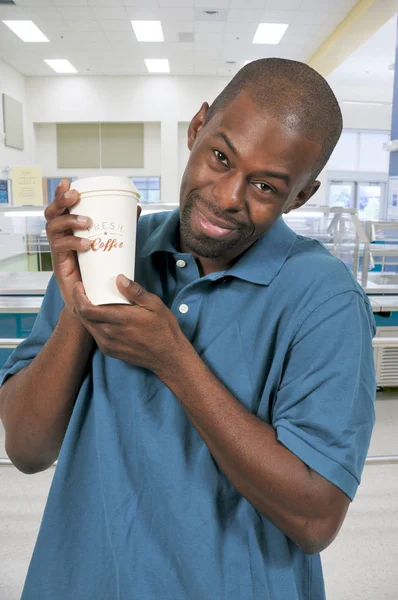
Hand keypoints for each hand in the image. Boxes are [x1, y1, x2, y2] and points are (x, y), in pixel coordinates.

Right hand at [45, 179, 141, 313]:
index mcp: (69, 229)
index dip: (60, 193)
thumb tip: (136, 208)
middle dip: (60, 201)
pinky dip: (72, 243)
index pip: (61, 207)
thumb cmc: (101, 270)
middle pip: (51, 214)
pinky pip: (60, 249)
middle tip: (75, 196)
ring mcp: (59, 251)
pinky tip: (86, 244)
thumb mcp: (112, 243)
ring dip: (68, 220)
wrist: (96, 300)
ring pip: (52, 228)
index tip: (69, 181)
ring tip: (86, 222)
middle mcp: (61, 237)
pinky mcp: (60, 265)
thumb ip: (122, 227)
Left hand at [71, 275, 185, 374]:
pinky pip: (95, 335)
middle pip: (82, 317)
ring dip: (85, 313)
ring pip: (87, 326)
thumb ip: (135, 292)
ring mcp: (108, 344)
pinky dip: (93, 324)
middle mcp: (109, 334)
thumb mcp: (155, 305)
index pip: (86, 309)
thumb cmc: (164, 329)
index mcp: (119, 319)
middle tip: (84, 291)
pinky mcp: (110, 351)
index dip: (78, 296)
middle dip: (79, 302)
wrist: (168, 357)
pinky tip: (101, 317)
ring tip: (91, 302)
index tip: (80, 286)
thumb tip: (119, 278)